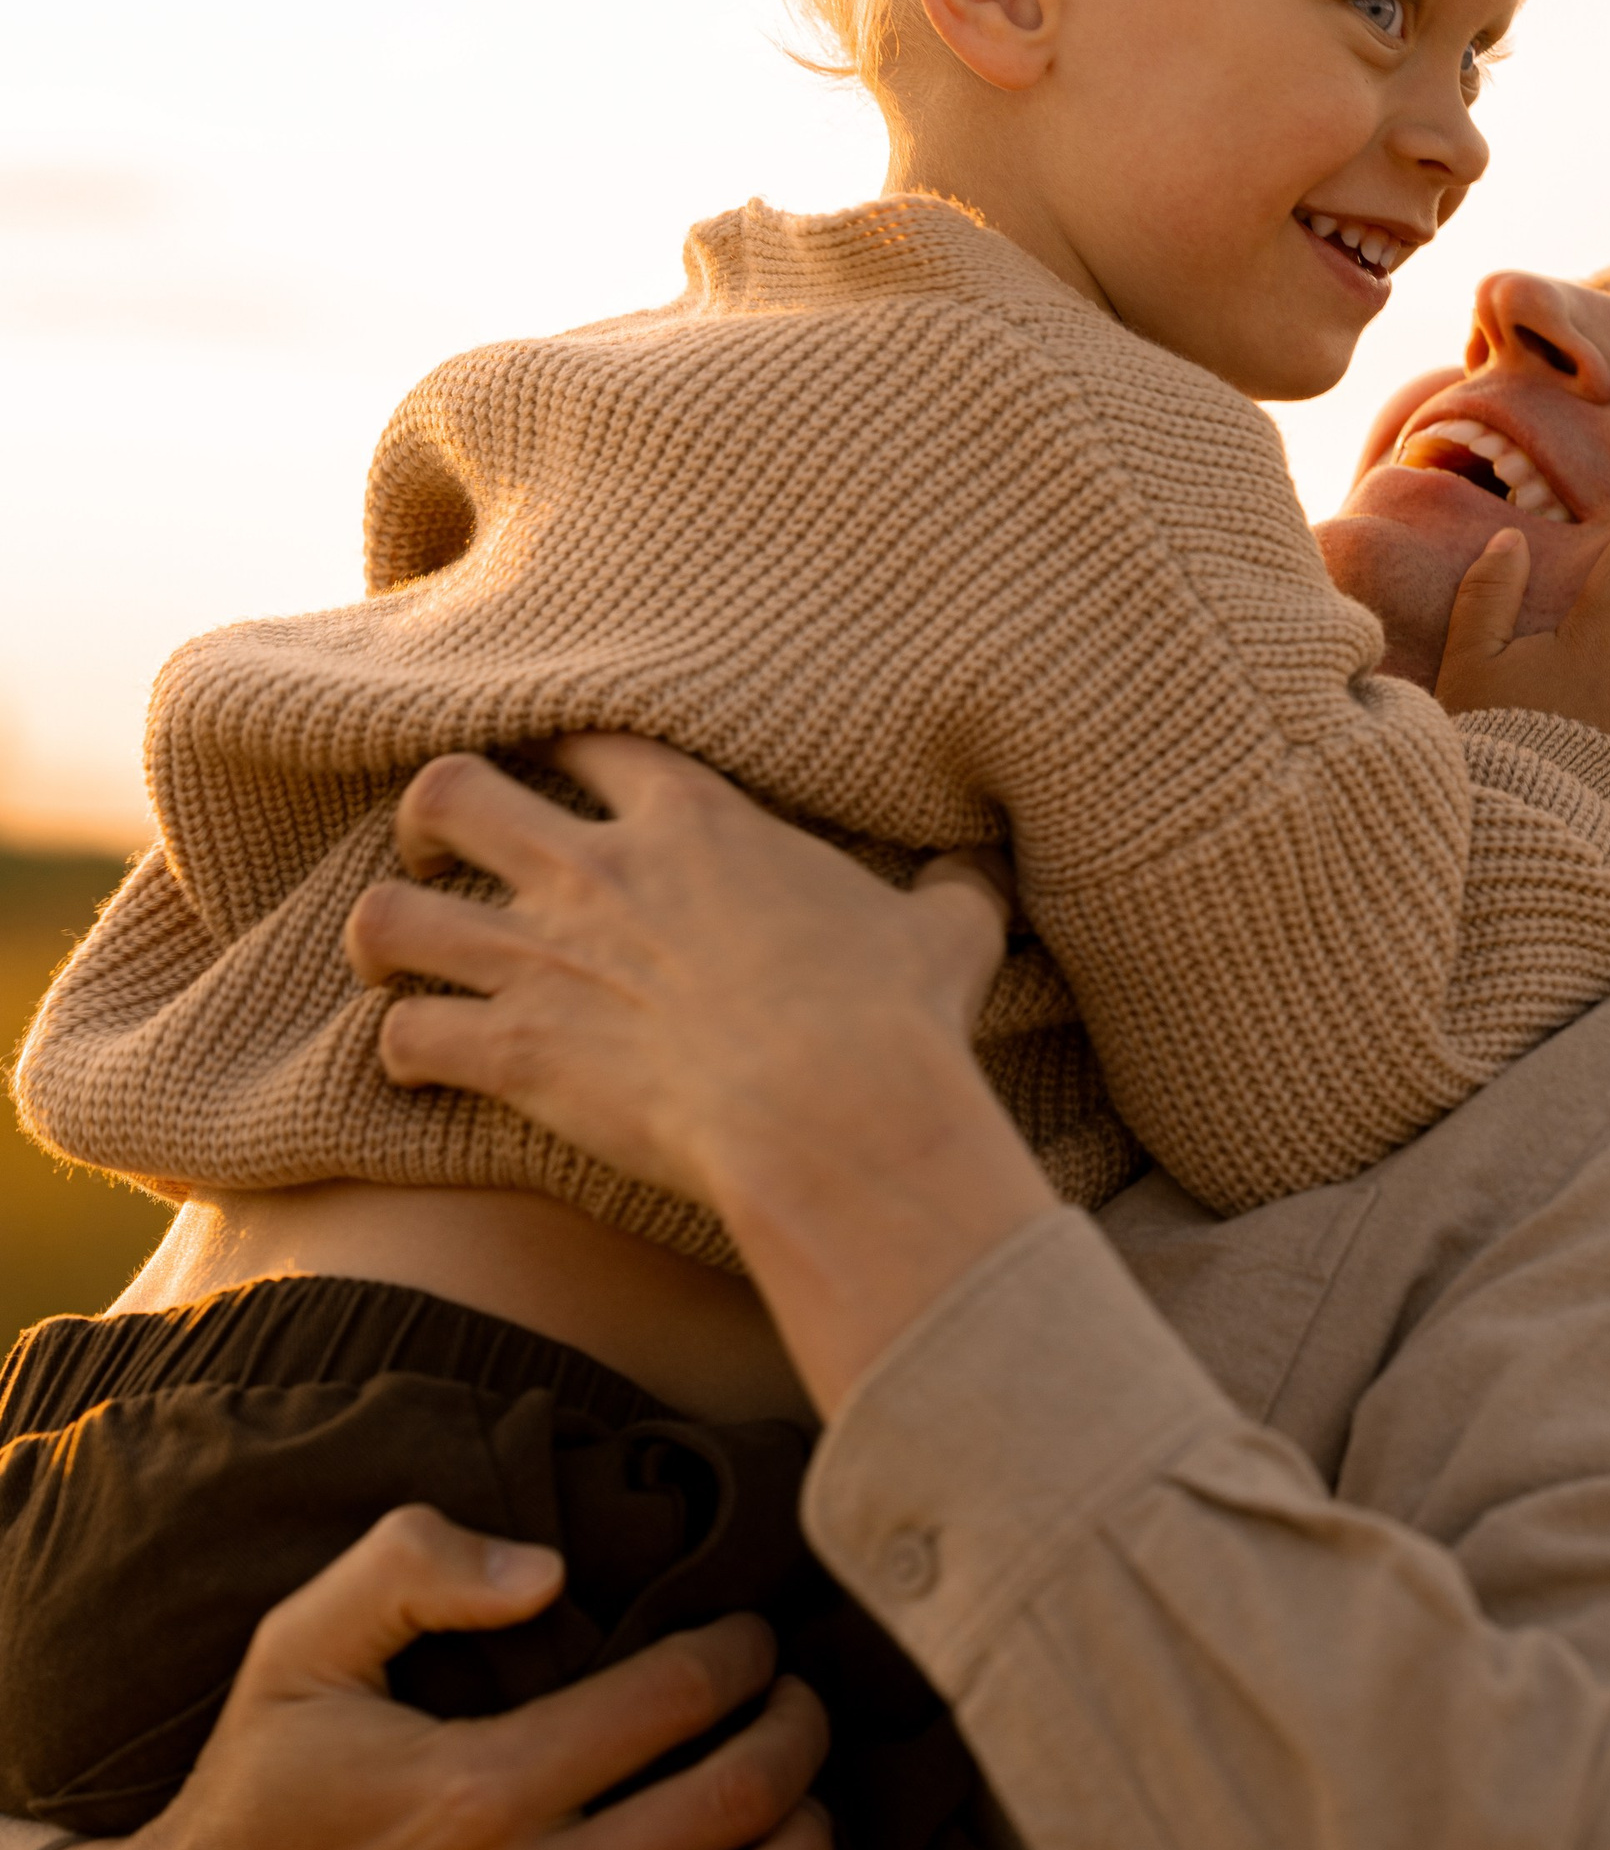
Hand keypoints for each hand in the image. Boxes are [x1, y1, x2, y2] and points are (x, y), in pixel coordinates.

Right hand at [27, 1506, 837, 1849]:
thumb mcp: (297, 1652)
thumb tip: (550, 1569)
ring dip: (808, 1846)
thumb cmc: (253, 1804)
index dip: (743, 1654)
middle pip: (732, 1800)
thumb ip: (412, 1566)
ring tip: (809, 1799)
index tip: (755, 1641)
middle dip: (796, 1733)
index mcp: (475, 1787)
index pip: (678, 1696)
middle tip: (803, 1704)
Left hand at [344, 734, 1054, 1411]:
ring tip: (395, 957)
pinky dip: (401, 1051)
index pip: (589, 736)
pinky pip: (405, 1037)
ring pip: (390, 914)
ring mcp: (544, 960)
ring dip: (384, 936)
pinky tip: (419, 1065)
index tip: (554, 769)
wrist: (837, 1113)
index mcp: (694, 820)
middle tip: (445, 853)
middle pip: (451, 791)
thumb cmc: (896, 1020)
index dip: (559, 746)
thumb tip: (985, 875)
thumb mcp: (947, 934)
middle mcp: (596, 871)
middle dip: (430, 818)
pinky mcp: (517, 1053)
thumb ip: (953, 890)